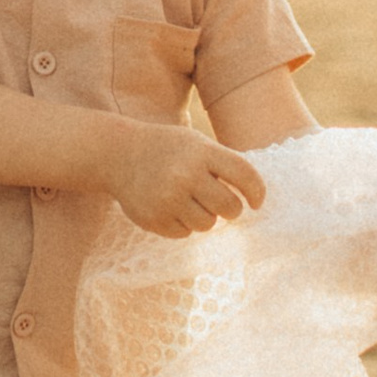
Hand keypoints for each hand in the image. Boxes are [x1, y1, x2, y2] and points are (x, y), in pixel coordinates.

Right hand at [110, 121, 266, 239]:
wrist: (119, 154)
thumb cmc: (167, 148)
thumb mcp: (196, 143)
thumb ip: (222, 163)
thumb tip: (254, 194)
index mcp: (202, 152)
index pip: (244, 175)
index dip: (257, 192)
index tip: (257, 202)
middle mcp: (186, 175)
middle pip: (230, 207)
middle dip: (232, 209)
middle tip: (223, 204)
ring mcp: (168, 199)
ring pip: (208, 224)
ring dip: (205, 217)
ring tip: (190, 201)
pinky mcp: (155, 219)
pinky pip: (184, 233)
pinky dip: (183, 224)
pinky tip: (170, 207)